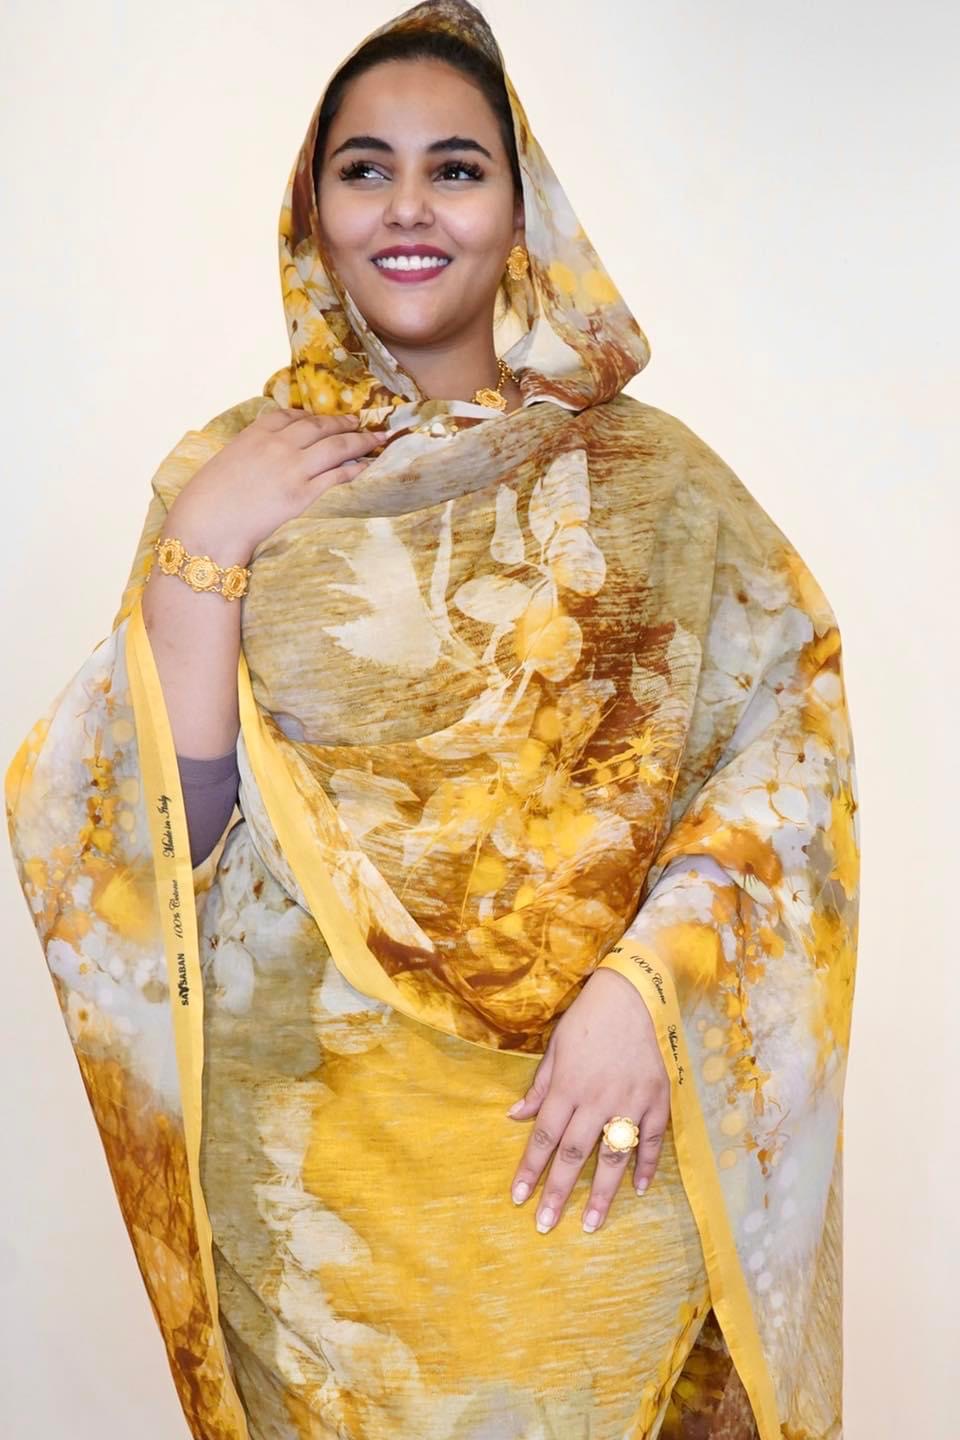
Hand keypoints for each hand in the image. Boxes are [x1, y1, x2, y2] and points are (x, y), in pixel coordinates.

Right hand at [169, 407, 387, 563]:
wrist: (206, 526)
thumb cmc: (207, 500)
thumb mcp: (226, 461)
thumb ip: (249, 453)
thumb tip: (262, 459)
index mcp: (256, 433)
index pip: (292, 416)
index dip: (313, 416)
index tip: (325, 418)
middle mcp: (278, 444)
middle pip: (320, 427)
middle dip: (344, 423)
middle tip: (361, 422)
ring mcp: (293, 469)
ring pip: (337, 447)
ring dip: (361, 440)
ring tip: (377, 438)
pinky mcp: (303, 495)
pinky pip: (338, 476)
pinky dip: (357, 469)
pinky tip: (369, 466)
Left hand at [507, 967, 670, 1233]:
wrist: (633, 994)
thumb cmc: (588, 1019)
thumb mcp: (555, 1048)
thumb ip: (539, 1086)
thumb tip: (515, 1116)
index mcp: (567, 1087)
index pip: (544, 1137)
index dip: (530, 1169)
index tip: (518, 1198)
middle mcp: (596, 1099)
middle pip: (574, 1155)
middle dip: (558, 1192)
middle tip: (545, 1224)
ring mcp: (630, 1101)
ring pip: (614, 1156)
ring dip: (601, 1193)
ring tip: (591, 1223)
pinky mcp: (658, 1099)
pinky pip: (652, 1140)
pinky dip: (647, 1166)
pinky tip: (639, 1190)